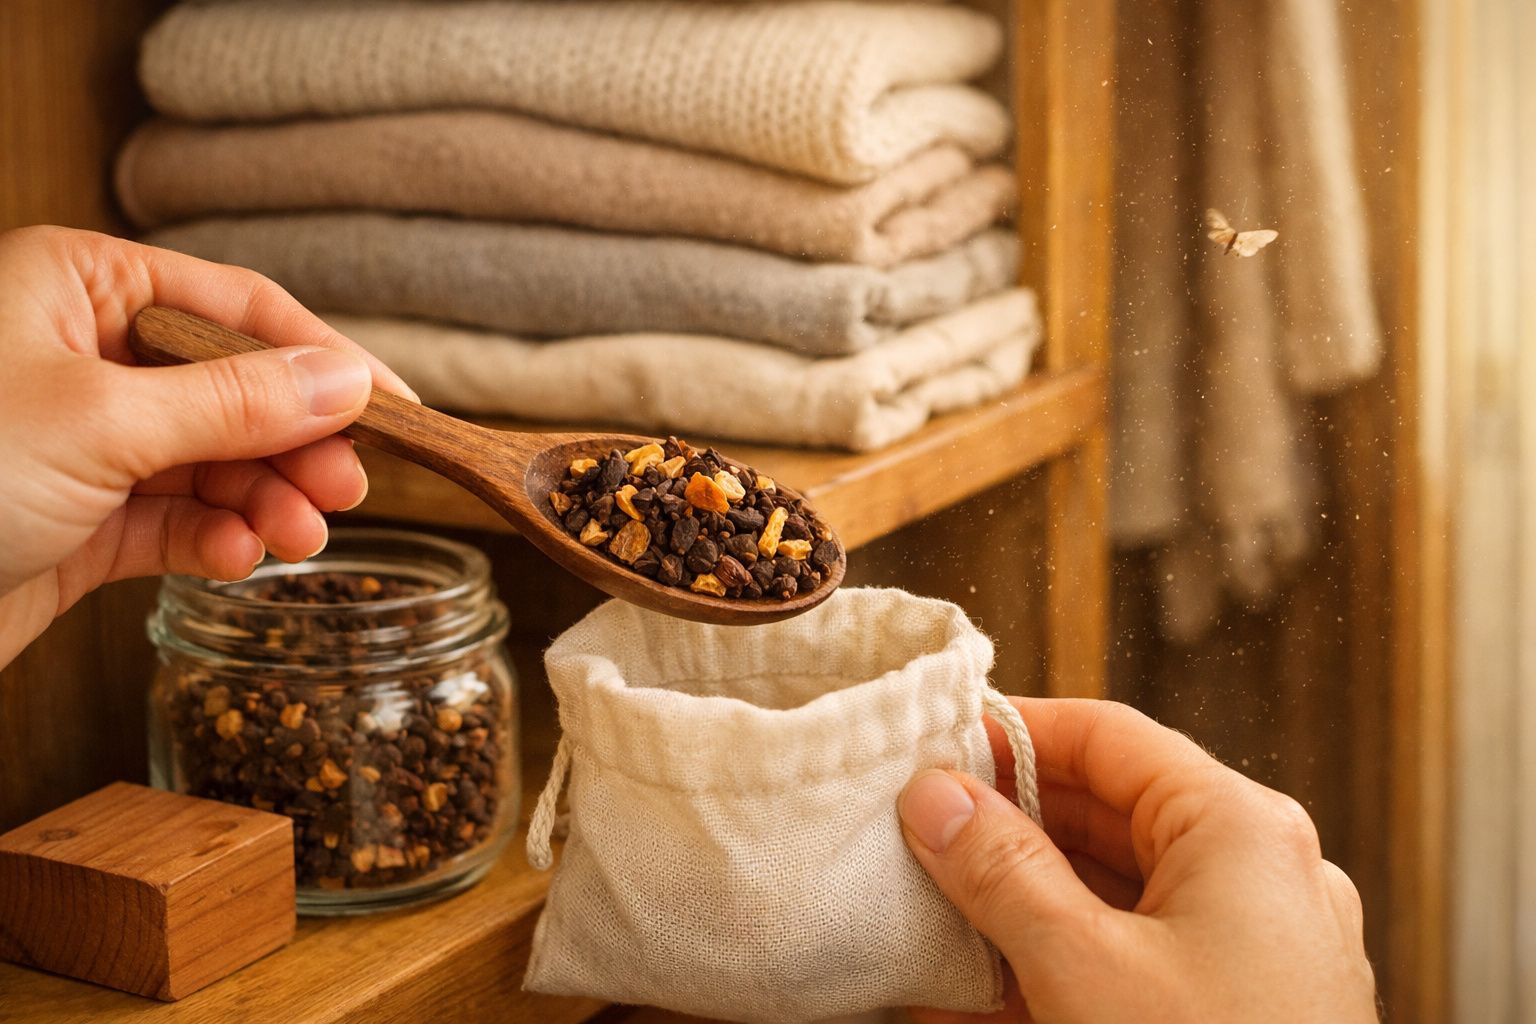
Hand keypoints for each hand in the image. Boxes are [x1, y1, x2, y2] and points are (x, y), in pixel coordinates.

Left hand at [0, 225, 416, 666]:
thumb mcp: (101, 423)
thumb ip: (235, 402)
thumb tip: (347, 380)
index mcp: (77, 286)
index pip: (236, 306)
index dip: (322, 356)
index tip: (395, 409)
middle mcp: (86, 356)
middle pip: (237, 388)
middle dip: (295, 443)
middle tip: (346, 488)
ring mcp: (85, 441)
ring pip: (216, 461)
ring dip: (267, 500)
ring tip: (301, 537)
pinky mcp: (81, 519)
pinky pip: (178, 519)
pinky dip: (219, 540)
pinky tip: (240, 557)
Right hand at [899, 698, 1377, 1022]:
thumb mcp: (1080, 968)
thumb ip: (1000, 870)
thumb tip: (935, 796)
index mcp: (1241, 829)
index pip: (1108, 736)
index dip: (1014, 729)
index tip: (933, 744)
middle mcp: (1263, 873)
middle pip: (1113, 808)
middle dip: (1011, 818)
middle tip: (920, 828)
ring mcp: (1260, 946)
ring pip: (1122, 886)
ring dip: (1029, 890)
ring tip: (937, 901)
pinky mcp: (1242, 1006)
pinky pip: (1141, 951)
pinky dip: (1067, 953)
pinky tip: (986, 982)